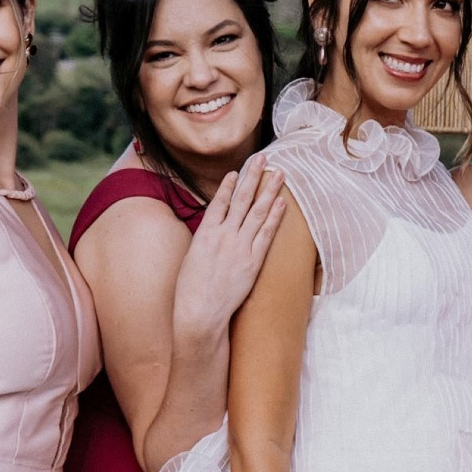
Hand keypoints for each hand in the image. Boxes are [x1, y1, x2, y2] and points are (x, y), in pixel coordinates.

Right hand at [172, 161, 287, 337]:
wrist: (200, 313)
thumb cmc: (190, 290)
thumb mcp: (191, 258)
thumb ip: (204, 241)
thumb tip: (212, 232)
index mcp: (205, 233)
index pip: (220, 201)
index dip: (230, 185)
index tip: (238, 171)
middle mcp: (224, 235)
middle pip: (242, 199)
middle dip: (254, 176)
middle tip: (263, 158)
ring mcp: (240, 247)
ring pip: (258, 212)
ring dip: (269, 190)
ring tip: (279, 173)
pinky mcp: (253, 261)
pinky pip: (267, 234)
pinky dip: (275, 216)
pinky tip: (281, 202)